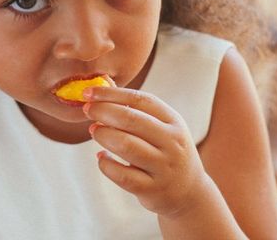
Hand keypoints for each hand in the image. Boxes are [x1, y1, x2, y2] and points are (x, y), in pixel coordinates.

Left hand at [83, 87, 208, 216]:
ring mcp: (163, 167)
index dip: (113, 94)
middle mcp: (172, 143)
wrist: (189, 191)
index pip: (141, 100)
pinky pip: (122, 176)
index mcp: (173, 121)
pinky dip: (106, 164)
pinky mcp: (152, 189)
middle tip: (87, 109)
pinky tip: (101, 157)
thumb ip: (135, 108)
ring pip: (127, 146)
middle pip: (132, 120)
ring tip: (94, 131)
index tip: (90, 92)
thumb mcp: (162, 127)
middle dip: (104, 111)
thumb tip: (102, 84)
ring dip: (104, 135)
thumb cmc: (166, 151)